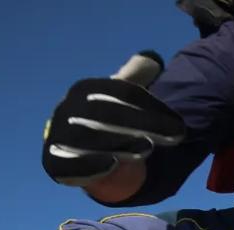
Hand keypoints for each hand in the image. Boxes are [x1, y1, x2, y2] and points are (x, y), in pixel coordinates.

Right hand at [42, 52, 184, 186]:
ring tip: (148, 149)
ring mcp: (58, 135)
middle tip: (174, 136)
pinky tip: (113, 164)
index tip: (179, 123)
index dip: (151, 105)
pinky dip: (89, 164)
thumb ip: (137, 75)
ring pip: (89, 137)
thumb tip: (152, 60)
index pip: (120, 91)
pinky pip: (69, 164)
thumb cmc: (110, 121)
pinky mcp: (54, 163)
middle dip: (142, 122)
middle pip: (106, 112)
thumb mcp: (122, 95)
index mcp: (85, 89)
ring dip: (120, 141)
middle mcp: (67, 108)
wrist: (80, 150)